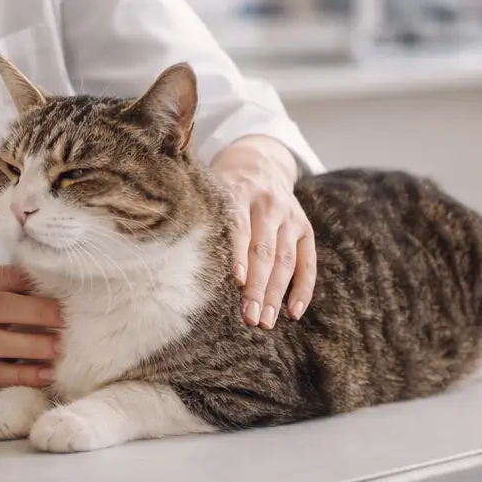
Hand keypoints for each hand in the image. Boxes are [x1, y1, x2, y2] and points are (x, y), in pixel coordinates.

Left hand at [210, 136, 314, 327]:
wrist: (259, 161)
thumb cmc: (223, 186)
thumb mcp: (210, 189)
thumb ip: (199, 215)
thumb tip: (173, 257)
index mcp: (238, 191)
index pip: (240, 226)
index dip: (239, 253)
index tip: (236, 280)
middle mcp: (268, 203)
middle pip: (265, 250)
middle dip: (257, 286)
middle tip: (249, 317)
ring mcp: (290, 216)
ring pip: (286, 259)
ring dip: (276, 294)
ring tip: (265, 321)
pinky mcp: (305, 228)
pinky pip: (308, 262)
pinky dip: (303, 288)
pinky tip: (293, 313)